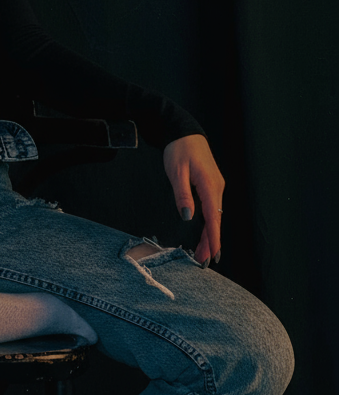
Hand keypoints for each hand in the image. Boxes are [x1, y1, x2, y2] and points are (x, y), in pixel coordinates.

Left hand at [163, 134, 224, 265]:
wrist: (185, 132)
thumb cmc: (179, 150)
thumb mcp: (176, 172)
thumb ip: (182, 195)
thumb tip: (188, 217)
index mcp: (209, 185)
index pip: (213, 218)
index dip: (214, 238)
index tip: (213, 255)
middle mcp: (217, 188)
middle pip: (216, 220)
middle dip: (211, 242)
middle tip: (204, 262)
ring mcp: (215, 187)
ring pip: (214, 216)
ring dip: (210, 234)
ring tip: (203, 253)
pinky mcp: (211, 185)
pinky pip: (212, 208)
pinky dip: (209, 223)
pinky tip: (205, 233)